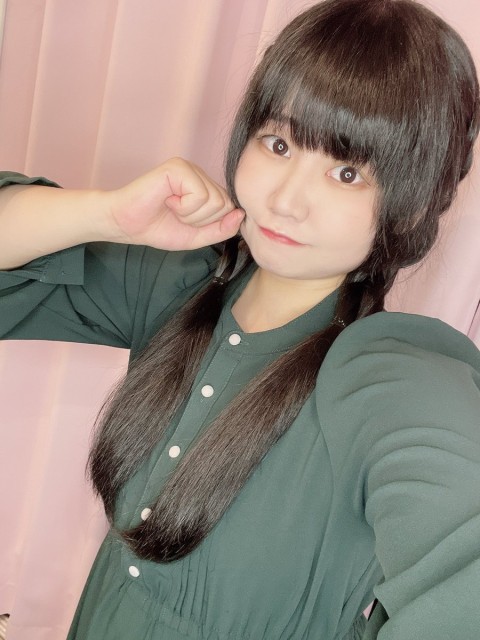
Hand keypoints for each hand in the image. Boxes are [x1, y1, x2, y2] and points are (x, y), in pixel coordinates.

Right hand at [105, 158, 243, 249]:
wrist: (126, 225)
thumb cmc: (157, 228)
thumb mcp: (197, 236)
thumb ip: (221, 229)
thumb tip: (241, 215)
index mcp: (206, 188)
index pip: (230, 208)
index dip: (211, 224)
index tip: (187, 222)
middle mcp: (200, 175)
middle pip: (225, 205)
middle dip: (201, 220)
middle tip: (177, 215)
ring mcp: (189, 168)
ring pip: (214, 201)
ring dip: (191, 215)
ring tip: (171, 208)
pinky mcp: (178, 167)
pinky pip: (200, 195)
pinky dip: (184, 208)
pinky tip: (167, 201)